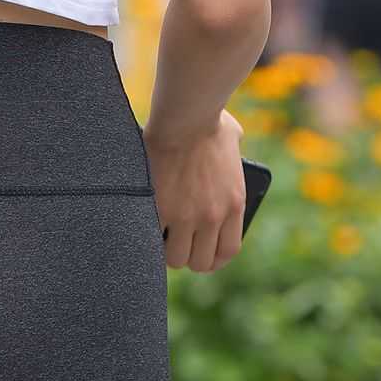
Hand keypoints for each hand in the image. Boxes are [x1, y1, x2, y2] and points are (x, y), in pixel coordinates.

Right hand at [148, 110, 247, 273]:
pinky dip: (148, 237)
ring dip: (166, 251)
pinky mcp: (162, 210)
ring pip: (175, 258)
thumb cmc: (208, 120)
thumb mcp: (233, 139)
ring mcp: (187, 216)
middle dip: (187, 257)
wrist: (186, 117)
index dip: (212, 260)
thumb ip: (236, 149)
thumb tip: (232, 141)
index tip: (202, 254)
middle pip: (200, 263)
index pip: (227, 251)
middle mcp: (213, 217)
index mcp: (234, 204)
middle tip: (175, 244)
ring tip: (158, 238)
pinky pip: (153, 240)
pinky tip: (144, 227)